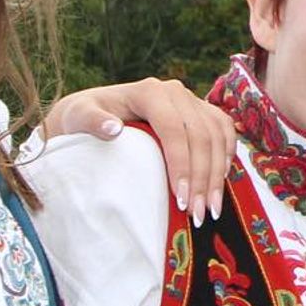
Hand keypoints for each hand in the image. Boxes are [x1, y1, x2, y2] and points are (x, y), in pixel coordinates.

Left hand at [44, 78, 234, 224]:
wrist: (93, 112)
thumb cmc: (83, 118)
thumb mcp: (78, 117)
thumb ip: (91, 121)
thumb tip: (113, 129)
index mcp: (150, 91)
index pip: (175, 129)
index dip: (182, 164)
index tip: (180, 199)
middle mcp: (176, 92)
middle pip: (201, 136)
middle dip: (203, 178)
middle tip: (199, 213)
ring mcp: (192, 101)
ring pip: (218, 136)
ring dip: (218, 175)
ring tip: (211, 209)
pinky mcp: (202, 112)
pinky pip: (224, 133)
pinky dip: (226, 158)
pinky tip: (221, 184)